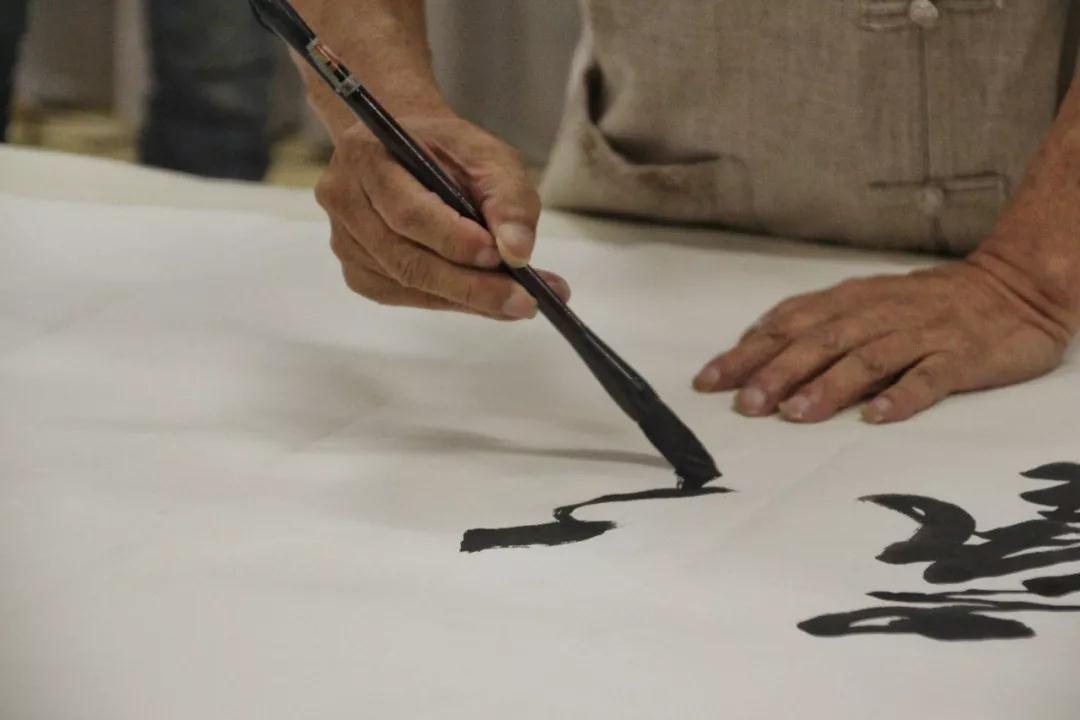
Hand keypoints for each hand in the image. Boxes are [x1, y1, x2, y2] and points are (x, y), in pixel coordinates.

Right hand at [315, 112, 570, 318]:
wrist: (412, 149)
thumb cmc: (451, 151)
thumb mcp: (490, 156)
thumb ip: (509, 198)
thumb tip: (518, 253)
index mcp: (368, 154)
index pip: (407, 211)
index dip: (454, 240)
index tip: (501, 257)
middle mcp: (344, 198)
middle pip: (404, 258)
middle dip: (468, 285)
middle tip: (523, 301)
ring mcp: (344, 238)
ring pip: (404, 283)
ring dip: (464, 299)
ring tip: (516, 302)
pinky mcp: (356, 268)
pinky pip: (401, 295)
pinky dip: (446, 301)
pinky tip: (481, 299)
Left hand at [692, 258, 1074, 423]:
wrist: (1013, 287)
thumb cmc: (925, 303)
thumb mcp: (864, 303)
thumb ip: (813, 323)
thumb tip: (753, 347)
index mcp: (849, 302)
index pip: (786, 325)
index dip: (746, 353)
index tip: (709, 381)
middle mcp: (878, 314)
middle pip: (819, 342)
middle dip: (778, 373)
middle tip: (747, 405)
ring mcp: (920, 334)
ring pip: (867, 358)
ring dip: (829, 386)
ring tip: (797, 414)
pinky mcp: (961, 356)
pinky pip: (930, 377)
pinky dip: (903, 395)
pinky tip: (878, 416)